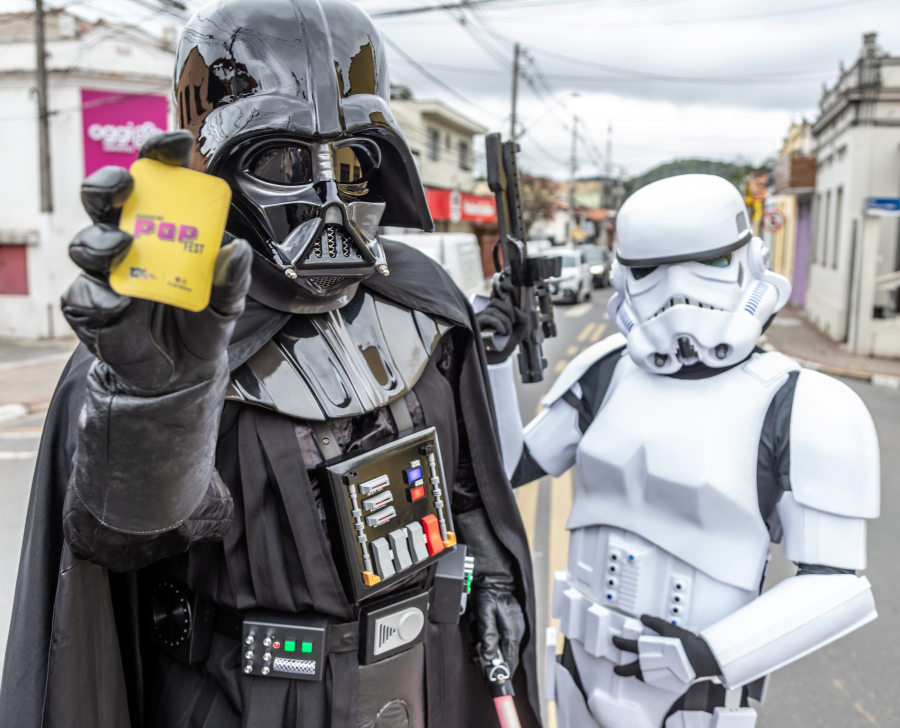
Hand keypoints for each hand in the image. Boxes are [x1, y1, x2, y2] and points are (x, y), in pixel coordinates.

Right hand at [61, 131, 251, 395]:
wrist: (183, 374)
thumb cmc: (200, 321)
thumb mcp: (227, 301)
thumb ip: (232, 277)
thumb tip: (236, 249)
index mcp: (161, 228)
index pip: (154, 181)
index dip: (159, 155)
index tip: (177, 142)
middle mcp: (127, 242)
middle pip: (104, 200)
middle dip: (110, 184)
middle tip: (127, 187)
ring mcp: (106, 275)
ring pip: (87, 243)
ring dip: (101, 239)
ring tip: (123, 245)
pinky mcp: (91, 310)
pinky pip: (83, 296)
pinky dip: (98, 296)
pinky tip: (116, 301)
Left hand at [468, 587, 524, 678]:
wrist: (493, 580)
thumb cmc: (488, 593)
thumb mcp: (485, 612)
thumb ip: (488, 633)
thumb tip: (489, 654)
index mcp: (512, 629)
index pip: (511, 656)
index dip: (504, 670)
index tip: (495, 679)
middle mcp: (516, 631)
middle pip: (507, 655)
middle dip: (492, 662)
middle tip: (476, 660)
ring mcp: (514, 629)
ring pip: (503, 649)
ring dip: (490, 653)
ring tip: (475, 650)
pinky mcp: (509, 626)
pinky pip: (502, 642)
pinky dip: (491, 645)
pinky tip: (480, 642)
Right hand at [476, 296, 528, 365]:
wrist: (485, 365)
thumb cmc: (497, 352)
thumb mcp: (515, 338)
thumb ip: (521, 324)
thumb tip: (517, 309)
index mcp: (492, 315)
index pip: (497, 298)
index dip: (504, 293)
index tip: (512, 295)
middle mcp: (484, 314)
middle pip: (498, 301)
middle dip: (509, 313)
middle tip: (510, 327)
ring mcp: (478, 319)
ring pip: (495, 308)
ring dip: (505, 321)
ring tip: (504, 333)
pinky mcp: (474, 325)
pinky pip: (490, 317)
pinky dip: (500, 324)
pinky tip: (500, 333)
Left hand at [612, 615, 720, 692]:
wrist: (701, 658)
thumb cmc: (686, 643)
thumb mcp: (668, 628)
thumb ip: (653, 622)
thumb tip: (643, 617)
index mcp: (648, 649)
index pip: (627, 645)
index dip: (618, 642)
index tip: (615, 640)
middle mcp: (651, 664)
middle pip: (629, 668)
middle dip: (620, 669)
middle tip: (616, 668)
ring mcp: (658, 675)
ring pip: (640, 676)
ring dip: (634, 673)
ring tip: (632, 671)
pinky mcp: (666, 682)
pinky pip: (652, 681)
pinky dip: (648, 677)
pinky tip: (649, 674)